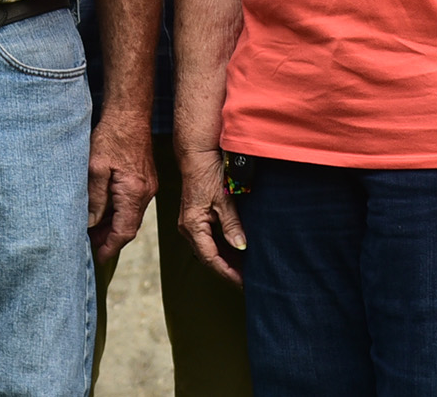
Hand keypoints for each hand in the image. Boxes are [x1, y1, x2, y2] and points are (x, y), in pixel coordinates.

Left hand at [86, 115, 155, 264]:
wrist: (130, 114)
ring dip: (113, 225)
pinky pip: (132, 204)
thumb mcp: (95, 168)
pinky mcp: (145, 180)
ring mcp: (148, 186)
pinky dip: (118, 212)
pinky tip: (103, 212)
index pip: (124, 231)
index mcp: (134, 192)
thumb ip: (94, 199)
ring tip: (93, 230)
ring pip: (131, 216)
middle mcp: (145, 192)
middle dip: (110, 238)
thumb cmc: (112, 137)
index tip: (98, 257)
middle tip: (90, 244)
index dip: (110, 246)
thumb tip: (92, 223)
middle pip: (129, 226)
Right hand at [175, 145, 247, 286]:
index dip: (228, 272)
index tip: (243, 282)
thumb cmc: (207, 173)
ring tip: (245, 268)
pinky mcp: (195, 218)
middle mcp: (188, 228)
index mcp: (192, 226)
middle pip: (209, 257)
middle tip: (248, 279)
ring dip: (226, 259)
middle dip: (228, 269)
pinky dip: (222, 247)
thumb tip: (241, 247)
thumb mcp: (224, 199)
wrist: (196, 154)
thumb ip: (232, 225)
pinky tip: (236, 250)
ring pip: (209, 250)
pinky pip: (208, 239)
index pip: (211, 258)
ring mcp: (190, 224)